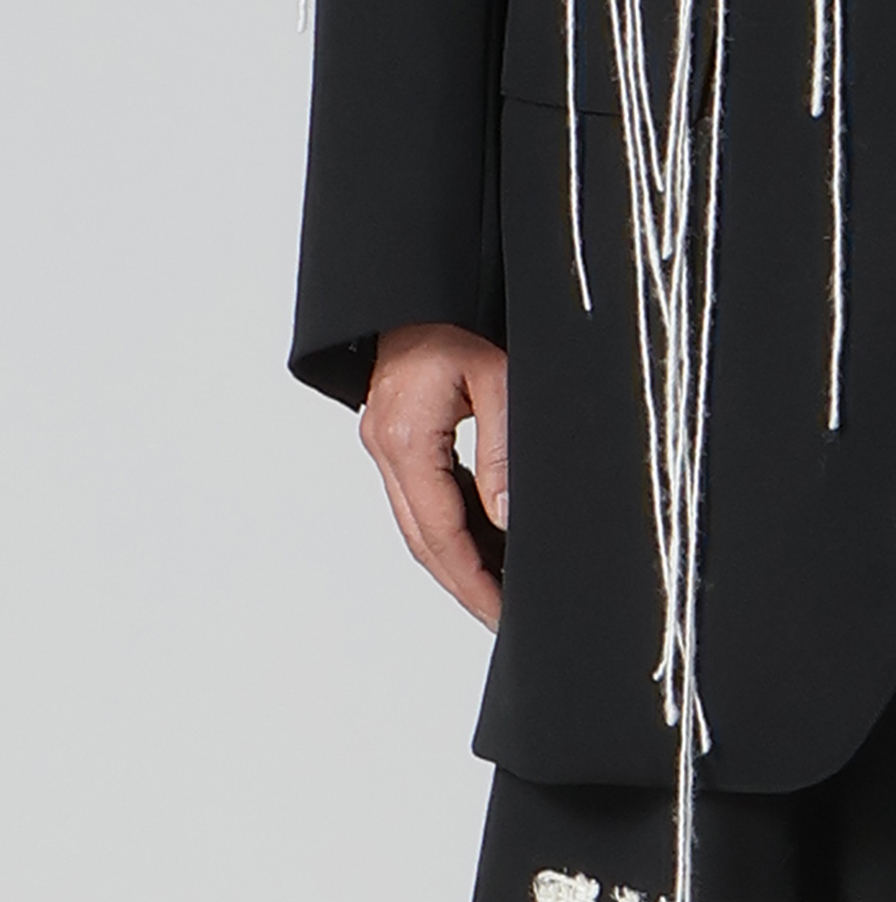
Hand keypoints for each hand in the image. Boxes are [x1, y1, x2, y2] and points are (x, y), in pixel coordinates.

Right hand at [360, 324, 508, 630]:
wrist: (418, 282)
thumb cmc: (456, 318)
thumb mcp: (497, 377)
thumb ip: (501, 450)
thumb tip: (506, 517)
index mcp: (404, 438)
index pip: (439, 532)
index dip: (472, 579)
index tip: (501, 612)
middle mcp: (384, 446)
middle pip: (421, 539)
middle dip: (462, 584)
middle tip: (501, 618)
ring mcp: (383, 442)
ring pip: (416, 523)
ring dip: (453, 560)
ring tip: (495, 592)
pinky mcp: (393, 435)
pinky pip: (419, 497)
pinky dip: (447, 527)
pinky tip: (479, 541)